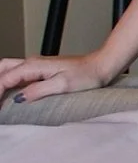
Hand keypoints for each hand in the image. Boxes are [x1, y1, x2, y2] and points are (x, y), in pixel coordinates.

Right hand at [0, 52, 114, 103]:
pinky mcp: (42, 70)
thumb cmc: (87, 75)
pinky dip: (9, 82)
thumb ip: (38, 90)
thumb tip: (18, 99)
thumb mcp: (63, 85)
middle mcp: (31, 63)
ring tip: (1, 99)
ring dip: (0, 81)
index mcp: (33, 66)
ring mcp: (36, 66)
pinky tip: (10, 94)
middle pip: (1, 69)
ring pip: (8, 70)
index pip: (4, 79)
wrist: (101, 66)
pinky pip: (18, 74)